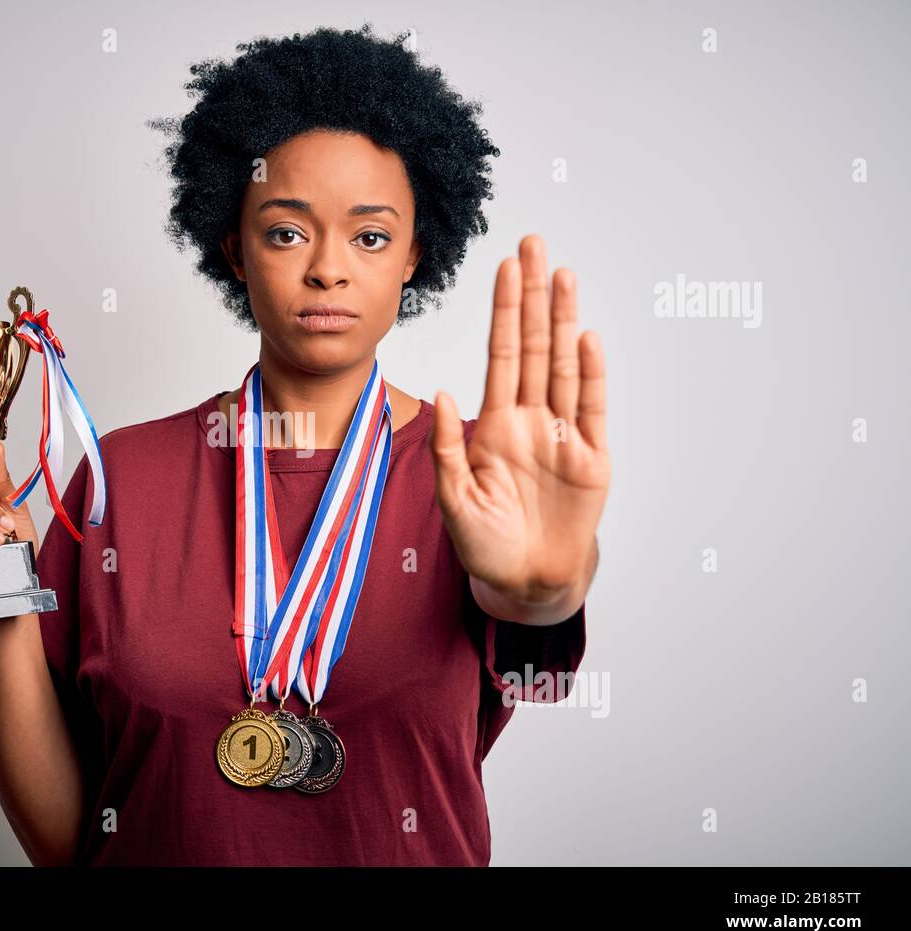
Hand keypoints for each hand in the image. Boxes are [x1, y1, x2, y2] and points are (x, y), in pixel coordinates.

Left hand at [430, 234, 609, 607]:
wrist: (526, 583)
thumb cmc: (484, 544)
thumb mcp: (453, 499)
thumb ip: (446, 448)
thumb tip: (442, 393)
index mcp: (494, 425)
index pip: (499, 355)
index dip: (503, 311)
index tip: (505, 267)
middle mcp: (529, 420)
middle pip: (532, 346)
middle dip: (533, 296)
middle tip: (534, 244)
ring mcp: (562, 435)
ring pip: (563, 366)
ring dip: (563, 321)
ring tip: (564, 275)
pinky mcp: (591, 459)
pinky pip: (590, 409)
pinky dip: (589, 374)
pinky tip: (585, 337)